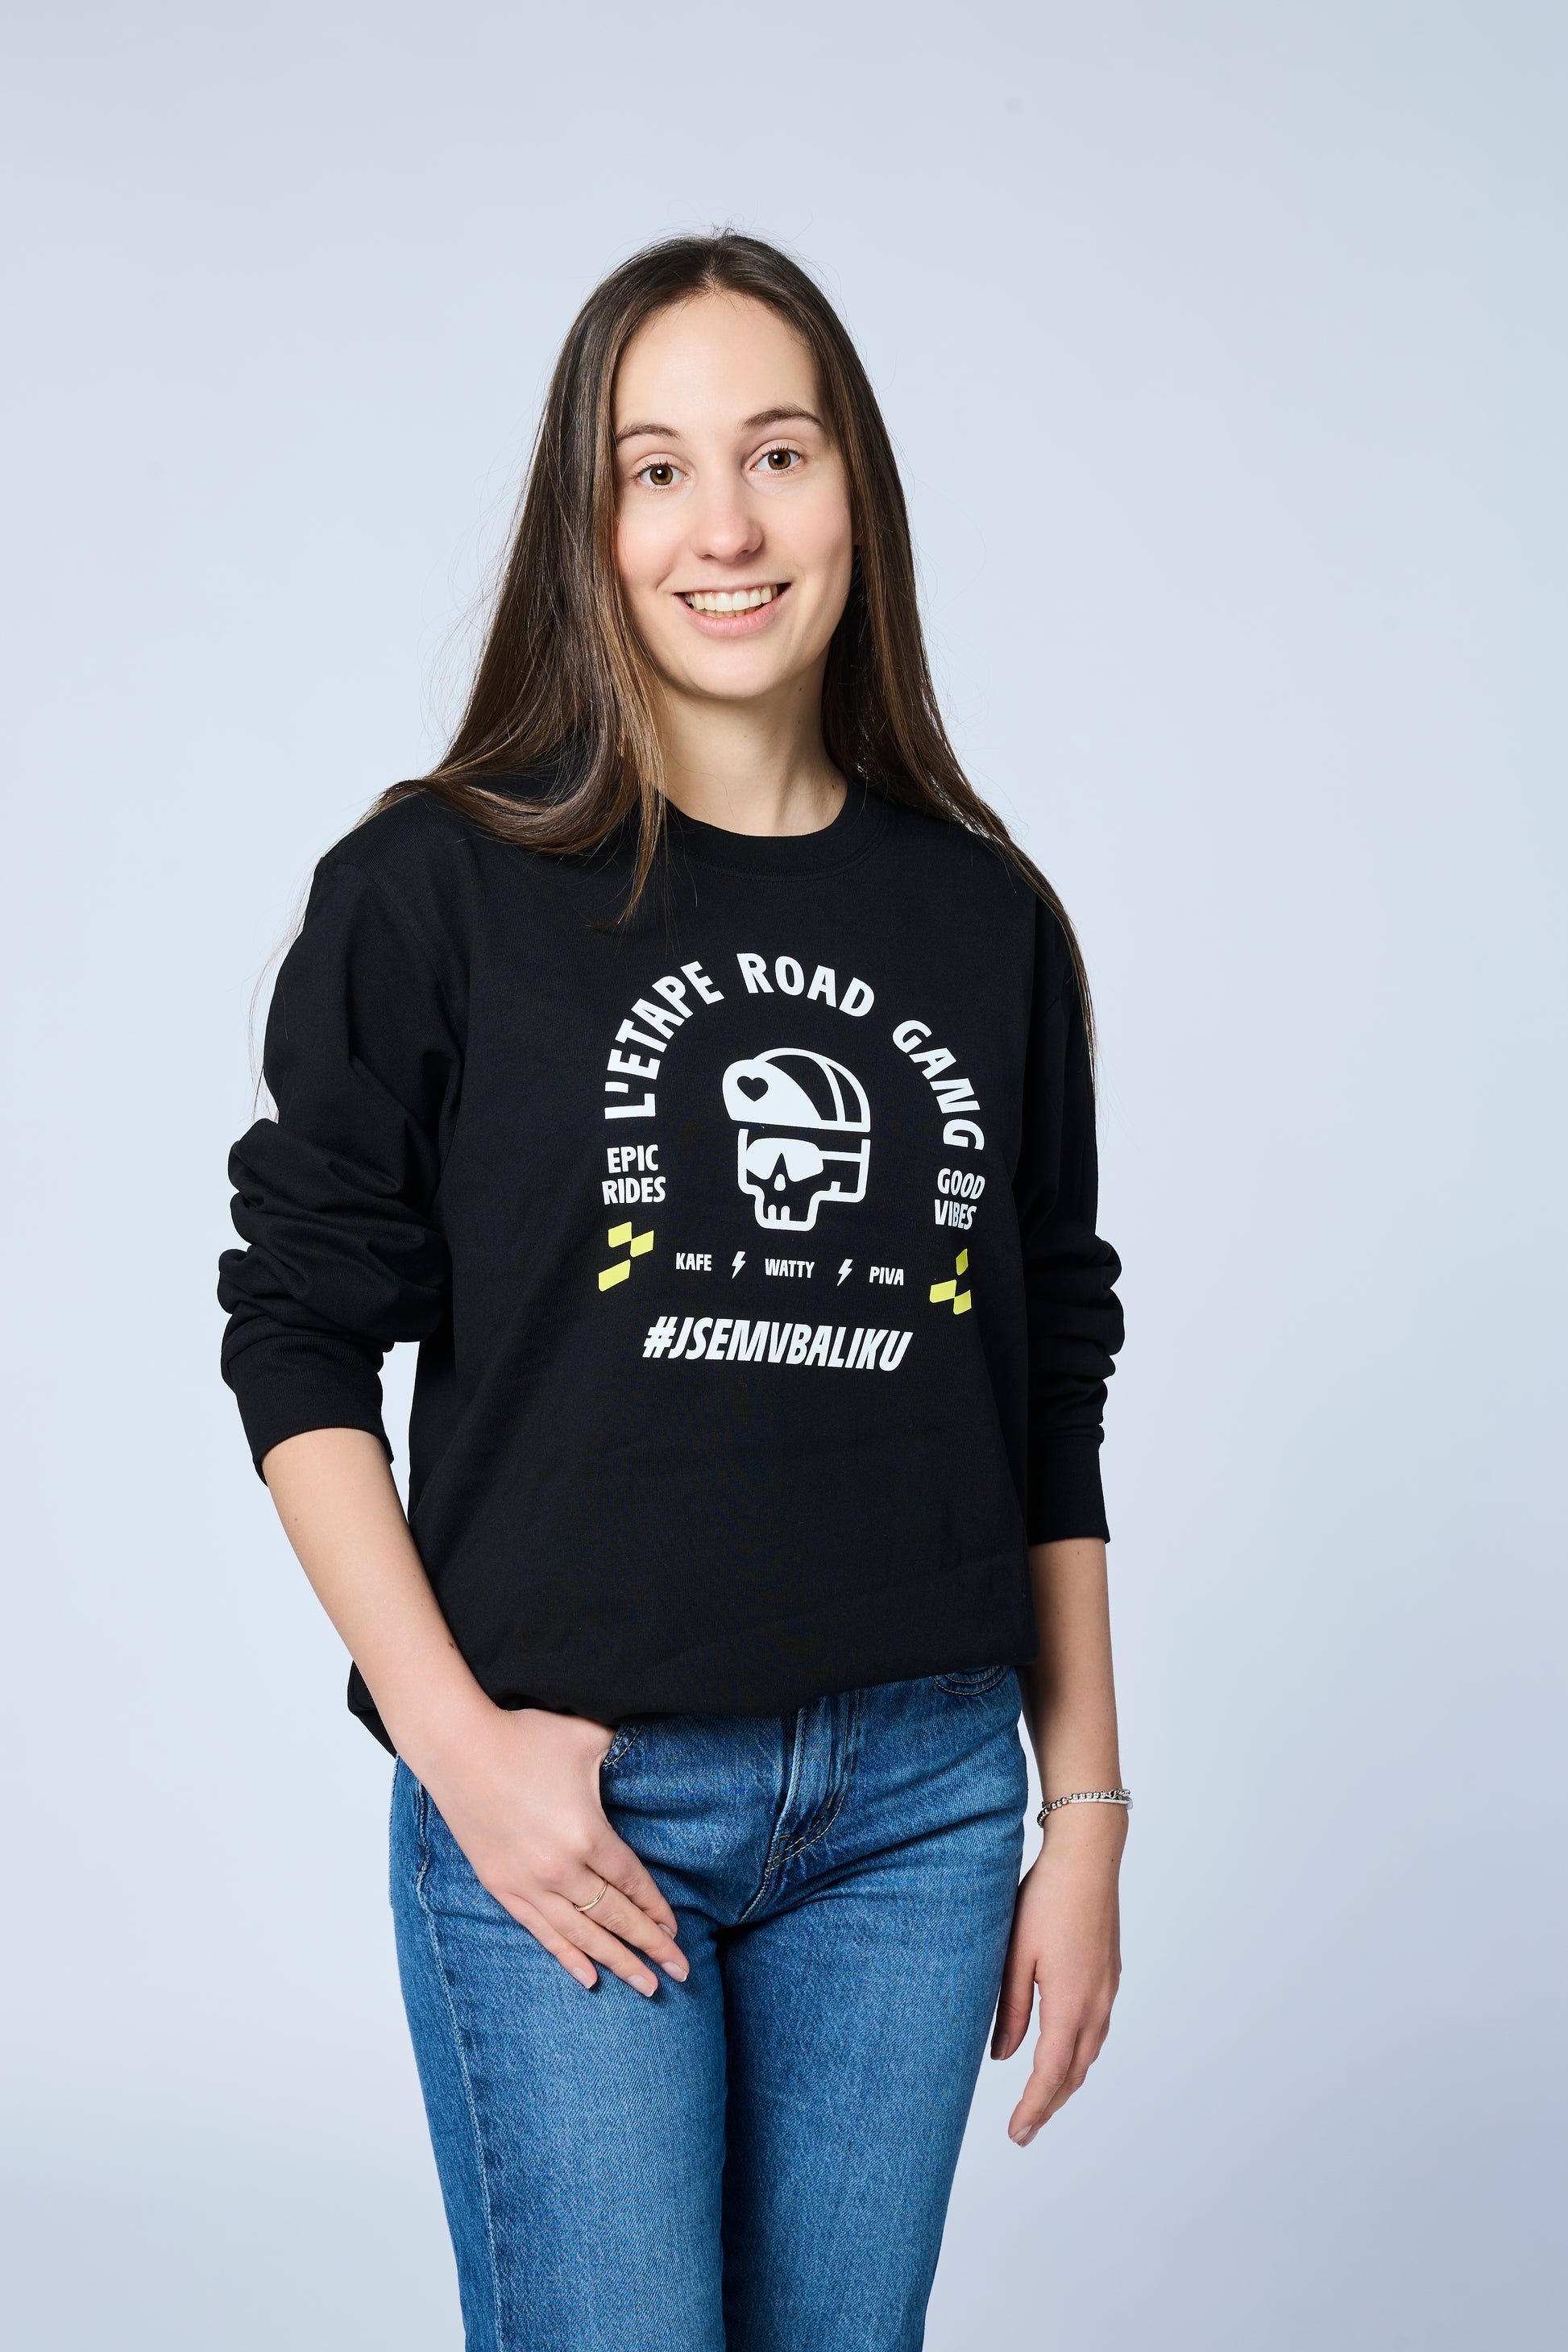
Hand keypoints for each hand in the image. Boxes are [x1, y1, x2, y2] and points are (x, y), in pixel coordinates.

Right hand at [420, 1704, 687, 1996]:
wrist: (456, 1748)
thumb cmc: (523, 1737)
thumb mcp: (587, 1738)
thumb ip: (623, 1752)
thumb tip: (650, 1752)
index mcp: (587, 1834)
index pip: (632, 1884)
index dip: (656, 1910)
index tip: (675, 1932)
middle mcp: (560, 1869)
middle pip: (615, 1917)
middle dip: (650, 1946)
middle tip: (680, 1972)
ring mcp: (528, 1883)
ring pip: (582, 1935)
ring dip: (618, 1962)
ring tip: (647, 1986)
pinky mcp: (501, 1888)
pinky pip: (542, 1932)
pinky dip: (568, 1956)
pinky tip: (589, 1978)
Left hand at [991, 1801, 1123, 2142]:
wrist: (1087, 1858)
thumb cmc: (1045, 1899)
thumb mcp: (1014, 1954)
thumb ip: (1010, 2010)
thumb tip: (1004, 2057)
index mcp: (1069, 2004)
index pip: (1049, 2074)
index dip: (1033, 2109)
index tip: (1017, 2135)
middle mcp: (1095, 2005)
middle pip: (1074, 2073)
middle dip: (1049, 2105)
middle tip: (1024, 2131)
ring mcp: (1107, 1990)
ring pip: (1088, 2054)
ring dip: (1065, 2082)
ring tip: (1041, 2100)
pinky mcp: (1110, 1975)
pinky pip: (1096, 2031)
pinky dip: (1078, 2054)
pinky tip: (1064, 2051)